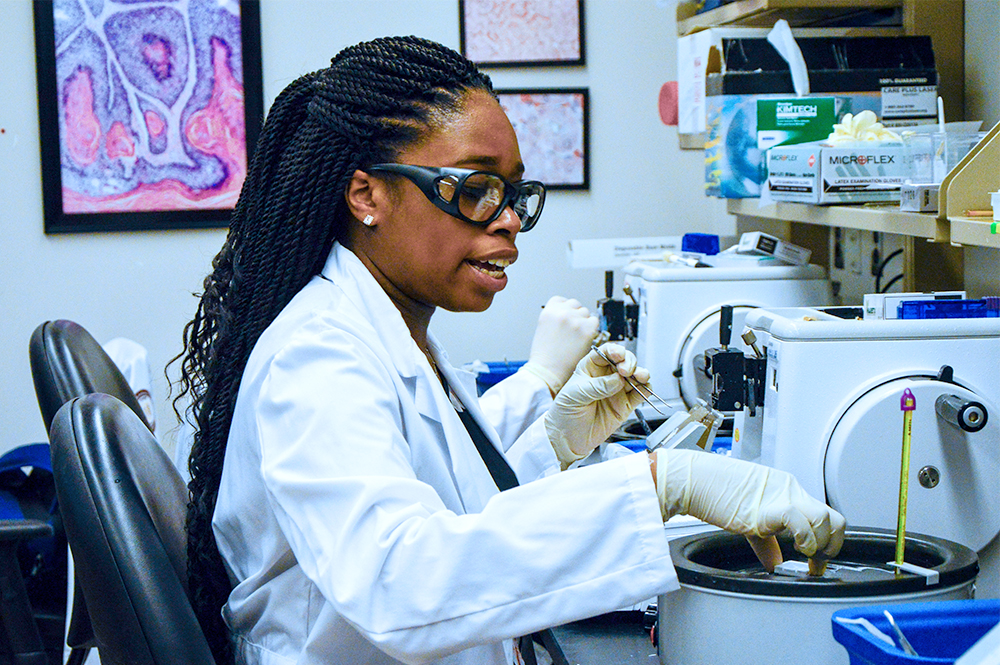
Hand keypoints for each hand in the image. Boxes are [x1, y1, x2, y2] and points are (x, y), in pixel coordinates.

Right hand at [523, 296, 598, 395]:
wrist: (547, 371)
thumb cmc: (543, 356)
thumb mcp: (543, 329)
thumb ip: (555, 318)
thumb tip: (567, 315)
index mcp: (549, 311)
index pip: (561, 300)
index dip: (565, 308)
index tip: (567, 315)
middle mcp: (562, 312)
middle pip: (575, 304)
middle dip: (575, 315)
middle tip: (573, 329)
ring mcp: (575, 320)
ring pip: (586, 312)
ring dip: (584, 322)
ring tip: (577, 336)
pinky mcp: (587, 330)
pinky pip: (595, 322)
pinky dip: (592, 329)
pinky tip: (584, 338)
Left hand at [544, 344, 649, 468]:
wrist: (567, 440)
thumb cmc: (564, 414)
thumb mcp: (574, 396)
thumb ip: (596, 387)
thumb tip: (617, 380)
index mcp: (590, 368)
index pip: (605, 352)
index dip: (614, 350)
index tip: (618, 356)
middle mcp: (606, 377)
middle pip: (624, 360)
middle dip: (629, 362)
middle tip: (625, 371)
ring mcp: (617, 391)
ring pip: (635, 375)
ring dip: (641, 373)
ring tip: (639, 377)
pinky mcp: (625, 406)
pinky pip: (641, 394)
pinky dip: (646, 389)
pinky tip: (644, 388)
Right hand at [654, 449, 844, 559]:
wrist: (693, 480)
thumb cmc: (713, 493)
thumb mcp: (747, 519)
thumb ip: (766, 541)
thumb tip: (775, 562)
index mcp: (786, 492)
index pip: (824, 516)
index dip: (828, 543)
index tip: (817, 562)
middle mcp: (790, 491)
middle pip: (834, 517)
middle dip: (832, 546)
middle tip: (815, 562)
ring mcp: (782, 497)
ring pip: (825, 518)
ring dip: (821, 544)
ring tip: (805, 556)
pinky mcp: (768, 506)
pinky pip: (800, 520)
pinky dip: (806, 538)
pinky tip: (797, 549)